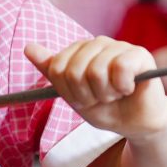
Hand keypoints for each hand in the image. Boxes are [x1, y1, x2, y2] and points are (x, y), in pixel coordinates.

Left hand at [24, 36, 166, 139]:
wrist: (137, 123)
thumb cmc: (106, 108)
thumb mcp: (72, 93)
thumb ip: (52, 70)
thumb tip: (27, 47)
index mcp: (79, 50)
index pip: (57, 68)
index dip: (69, 92)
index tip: (83, 98)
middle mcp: (97, 43)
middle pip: (74, 71)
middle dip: (87, 95)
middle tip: (102, 98)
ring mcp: (118, 46)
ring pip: (96, 71)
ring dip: (106, 93)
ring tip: (116, 94)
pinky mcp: (138, 53)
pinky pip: (119, 69)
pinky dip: (122, 87)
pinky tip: (129, 88)